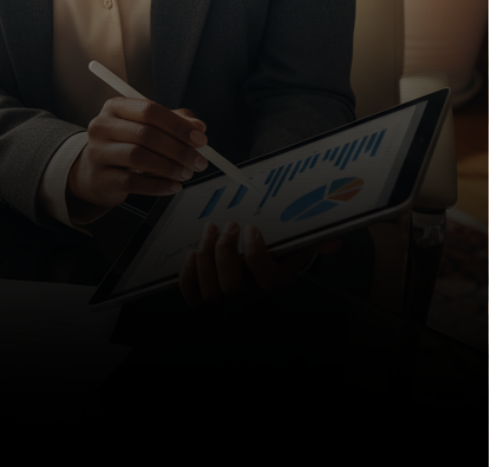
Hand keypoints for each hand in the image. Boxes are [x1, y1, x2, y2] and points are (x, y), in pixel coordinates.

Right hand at [66, 101, 208, 215]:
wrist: (94, 173)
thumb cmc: (125, 145)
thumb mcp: (147, 127)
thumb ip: (174, 123)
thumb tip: (198, 127)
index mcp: (115, 107)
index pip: (149, 110)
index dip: (177, 125)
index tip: (200, 139)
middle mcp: (102, 126)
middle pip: (145, 134)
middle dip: (178, 149)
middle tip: (199, 162)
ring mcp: (97, 152)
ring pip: (138, 157)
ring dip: (169, 167)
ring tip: (187, 174)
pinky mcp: (100, 178)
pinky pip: (133, 182)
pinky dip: (158, 185)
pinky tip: (173, 186)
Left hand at [179, 221, 341, 308]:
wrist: (266, 256)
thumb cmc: (282, 245)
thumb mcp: (302, 239)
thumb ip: (318, 239)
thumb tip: (333, 243)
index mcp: (277, 280)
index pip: (268, 281)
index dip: (255, 255)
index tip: (251, 227)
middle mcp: (253, 293)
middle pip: (232, 288)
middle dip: (224, 253)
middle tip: (228, 224)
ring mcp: (229, 296)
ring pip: (211, 292)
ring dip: (205, 257)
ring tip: (209, 229)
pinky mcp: (208, 292)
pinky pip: (193, 298)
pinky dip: (188, 278)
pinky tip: (190, 254)